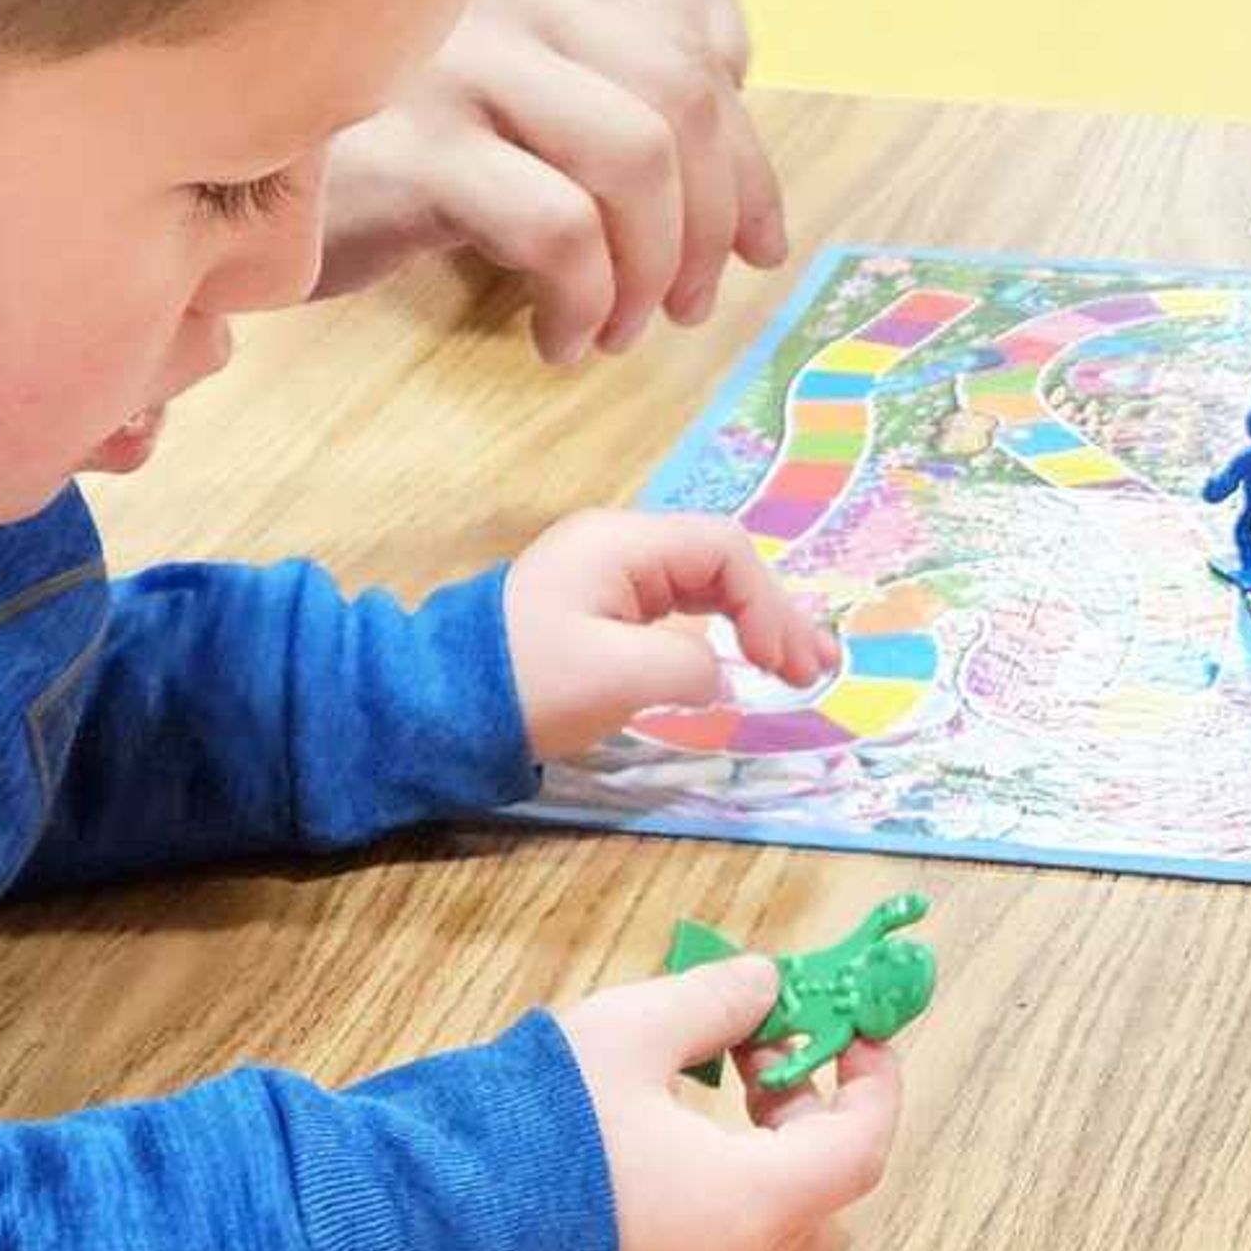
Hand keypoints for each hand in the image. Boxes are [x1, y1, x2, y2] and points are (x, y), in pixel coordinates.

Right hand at [313, 0, 788, 359]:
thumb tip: (742, 196)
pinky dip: (586, 298)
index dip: (750, 161)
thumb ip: (608, 101)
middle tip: (695, 301)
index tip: (761, 244)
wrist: (217, 174)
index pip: (692, 50)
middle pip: (684, 95)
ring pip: (637, 158)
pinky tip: (560, 337)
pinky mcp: (417, 145)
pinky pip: (558, 228)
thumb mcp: (507, 101)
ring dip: (657, 264)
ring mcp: (463, 58)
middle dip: (715, 218)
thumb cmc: (382, 143)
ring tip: (625, 326)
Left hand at [505, 505, 838, 760]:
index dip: (766, 603)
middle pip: (720, 566)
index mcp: (623, 545)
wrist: (433, 705)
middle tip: (816, 669)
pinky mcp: (598, 614)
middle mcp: (620, 549)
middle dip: (773, 615)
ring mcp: (607, 580)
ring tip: (799, 668)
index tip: (780, 663)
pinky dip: (716, 637)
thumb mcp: (615, 676)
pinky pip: (676, 613)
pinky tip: (742, 664)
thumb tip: (719, 674)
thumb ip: (687, 667)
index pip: (723, 551)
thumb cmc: (526, 683)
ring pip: (703, 590)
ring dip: (752, 626)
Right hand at [553, 961, 903, 1250]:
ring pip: (777, 1242)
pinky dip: (726, 1210)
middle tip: (760, 1062)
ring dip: (770, 1169)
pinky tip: (660, 1156)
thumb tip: (767, 984)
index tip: (853, 1031)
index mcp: (757, 1203)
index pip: (864, 1148)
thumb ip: (717, 1002)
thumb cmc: (546, 1125)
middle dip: (813, 1122)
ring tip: (709, 1105)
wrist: (433, 1227)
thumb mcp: (634, 1030)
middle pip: (827, 1199)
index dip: (874, 1083)